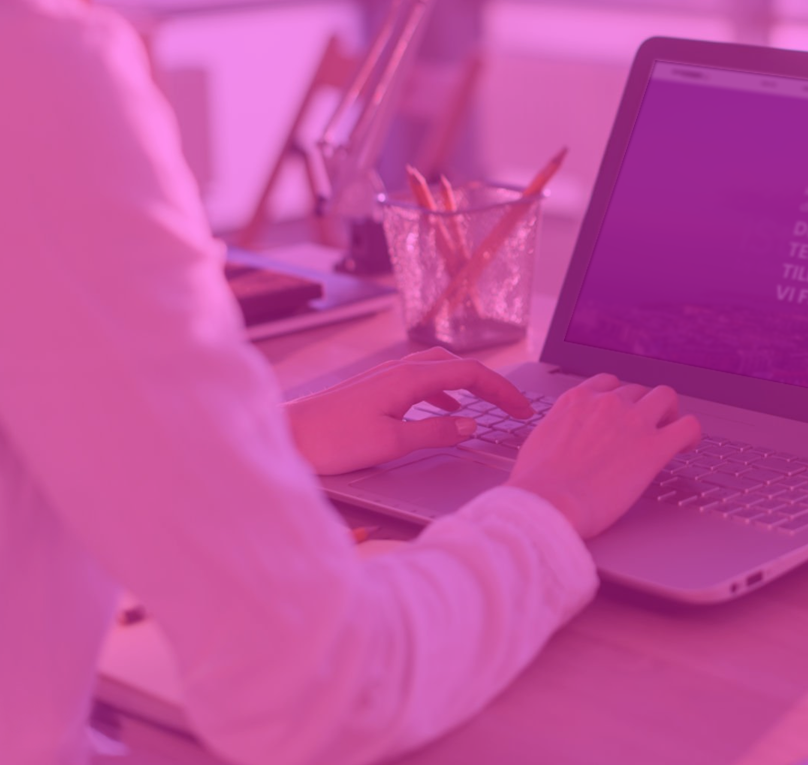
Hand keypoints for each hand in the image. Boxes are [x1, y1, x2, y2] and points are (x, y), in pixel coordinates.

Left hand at [285, 348, 532, 475]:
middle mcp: (399, 370)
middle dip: (489, 383)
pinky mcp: (375, 388)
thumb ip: (435, 433)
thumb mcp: (392, 443)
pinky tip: (443, 408)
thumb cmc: (331, 441)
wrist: (285, 437)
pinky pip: (421, 380)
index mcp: (409, 379)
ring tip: (486, 405)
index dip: (502, 390)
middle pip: (458, 365)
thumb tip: (470, 425)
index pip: (471, 374)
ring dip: (467, 384)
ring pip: (439, 370)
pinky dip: (443, 390)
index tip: (522, 409)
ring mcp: (385, 377)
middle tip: (511, 406)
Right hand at [507, 374, 700, 538]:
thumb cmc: (536, 486)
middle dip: (642, 407)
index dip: (618, 398)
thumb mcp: (538, 443)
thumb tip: (559, 443)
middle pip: (638, 390)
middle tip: (645, 428)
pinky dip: (691, 433)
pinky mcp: (654, 447)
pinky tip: (687, 446)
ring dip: (668, 413)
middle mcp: (607, 403)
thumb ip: (557, 431)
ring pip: (665, 397)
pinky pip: (688, 426)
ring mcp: (633, 421)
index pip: (608, 382)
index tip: (622, 413)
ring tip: (669, 432)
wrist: (548, 503)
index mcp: (577, 400)